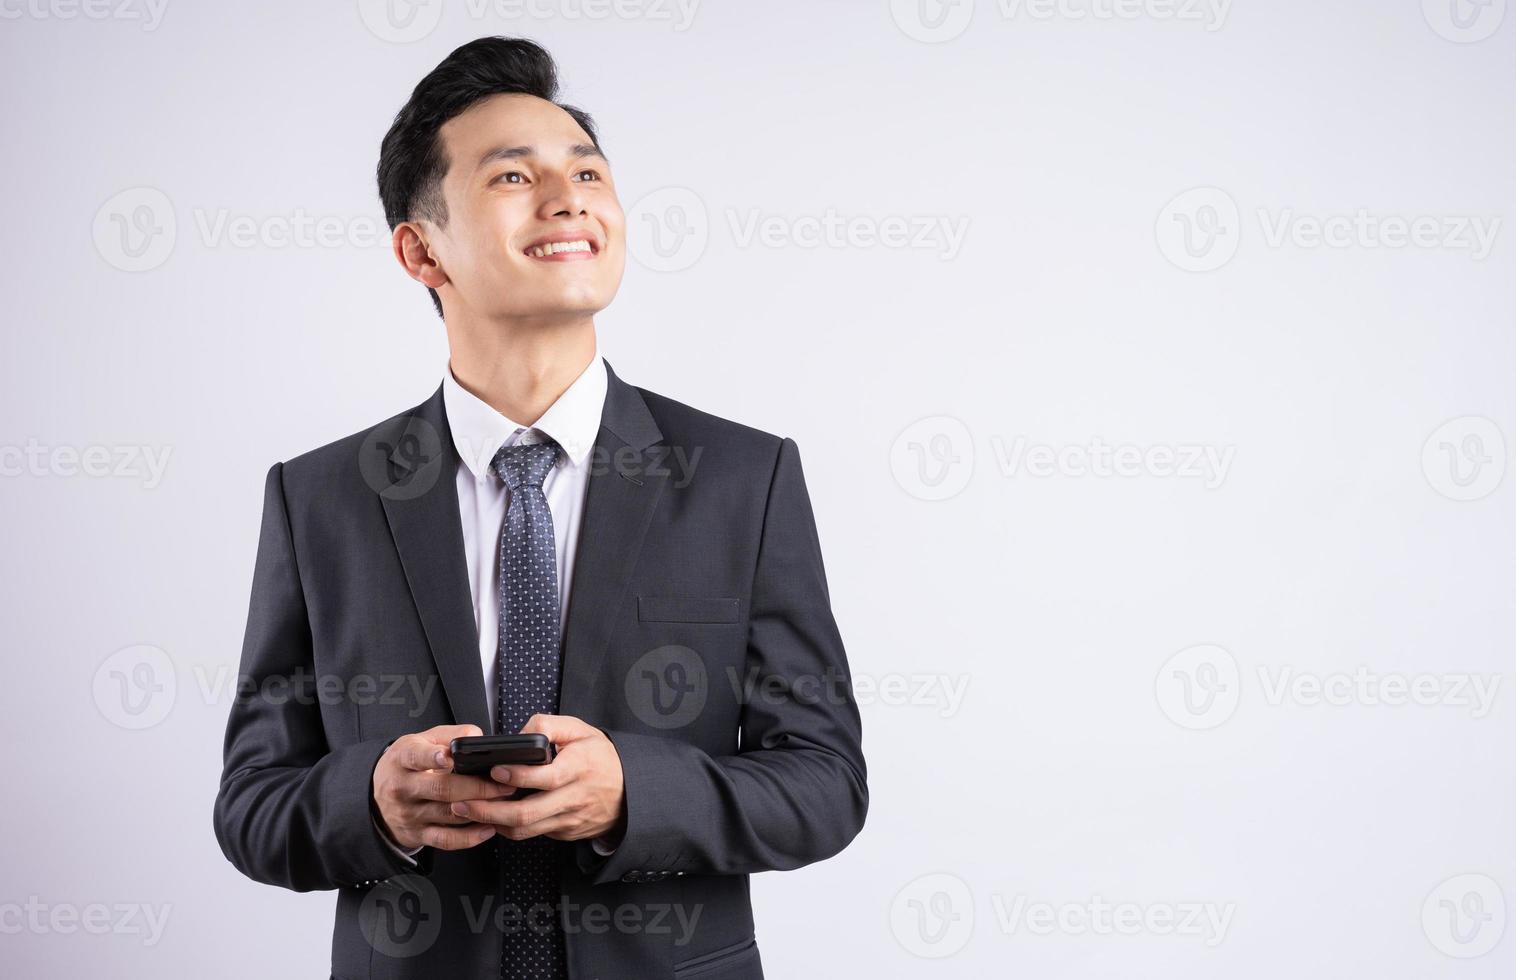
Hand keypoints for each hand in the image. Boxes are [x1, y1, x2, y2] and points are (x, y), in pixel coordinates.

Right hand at [372, 724, 517, 850]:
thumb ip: (449, 736)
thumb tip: (478, 738)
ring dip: (480, 809)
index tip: (450, 757)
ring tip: (503, 801)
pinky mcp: (417, 834)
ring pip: (448, 814)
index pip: (416, 757)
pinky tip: (488, 828)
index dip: (432, 757)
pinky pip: (446, 839)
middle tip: (503, 783)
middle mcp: (403, 788)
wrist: (377, 798)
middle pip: (442, 788)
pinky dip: (470, 837)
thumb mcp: (420, 742)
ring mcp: (410, 813)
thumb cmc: (407, 765)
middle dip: (477, 786)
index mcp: (402, 759)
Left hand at [449, 714, 625, 843]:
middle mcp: (573, 798)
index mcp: (578, 768)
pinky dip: (509, 827)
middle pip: (526, 813)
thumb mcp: (581, 730)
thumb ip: (550, 725)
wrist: (629, 792)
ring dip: (493, 823)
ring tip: (469, 811)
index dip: (517, 776)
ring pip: (525, 829)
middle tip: (463, 802)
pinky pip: (533, 833)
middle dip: (489, 810)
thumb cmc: (600, 757)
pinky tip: (493, 816)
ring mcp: (568, 819)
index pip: (545, 777)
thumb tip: (520, 735)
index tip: (494, 770)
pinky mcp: (564, 832)